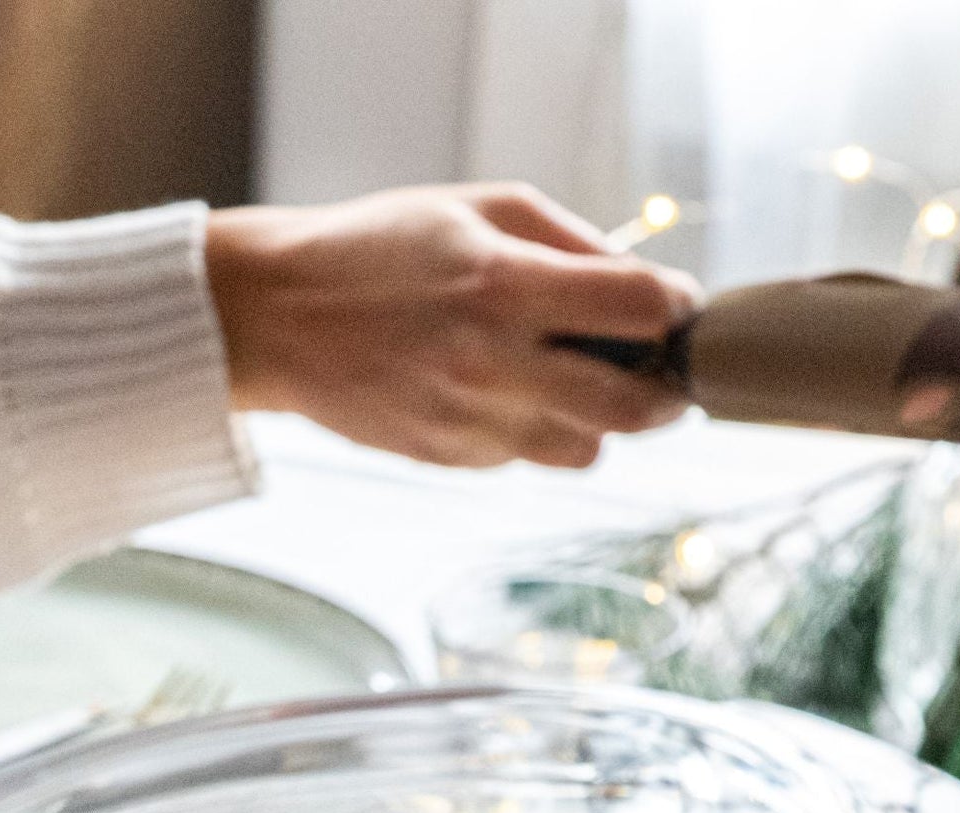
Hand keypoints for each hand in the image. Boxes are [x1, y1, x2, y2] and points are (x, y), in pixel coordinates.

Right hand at [205, 183, 697, 469]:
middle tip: (667, 378)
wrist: (281, 315)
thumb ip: (570, 243)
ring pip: (585, 450)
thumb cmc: (381, 248)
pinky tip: (504, 390)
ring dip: (599, 420)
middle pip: (632, 410)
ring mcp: (472, 422)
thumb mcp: (480, 207)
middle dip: (666, 395)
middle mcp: (495, 364)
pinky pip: (528, 457)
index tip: (677, 305)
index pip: (640, 308)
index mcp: (508, 286)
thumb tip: (642, 286)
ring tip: (574, 379)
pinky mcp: (451, 458)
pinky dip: (537, 428)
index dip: (677, 307)